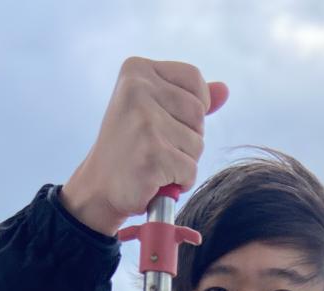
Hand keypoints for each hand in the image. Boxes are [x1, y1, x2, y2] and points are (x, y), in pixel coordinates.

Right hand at [60, 58, 228, 235]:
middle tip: (154, 147)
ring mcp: (145, 123)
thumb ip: (187, 97)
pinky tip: (155, 180)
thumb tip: (224, 90)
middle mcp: (138, 90)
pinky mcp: (152, 156)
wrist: (99, 188)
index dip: (193, 106)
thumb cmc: (129, 147)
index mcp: (137, 70)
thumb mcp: (153, 110)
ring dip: (183, 162)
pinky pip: (190, 170)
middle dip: (186, 138)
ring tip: (154, 164)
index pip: (194, 79)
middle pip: (198, 114)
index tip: (166, 122)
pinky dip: (179, 182)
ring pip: (197, 144)